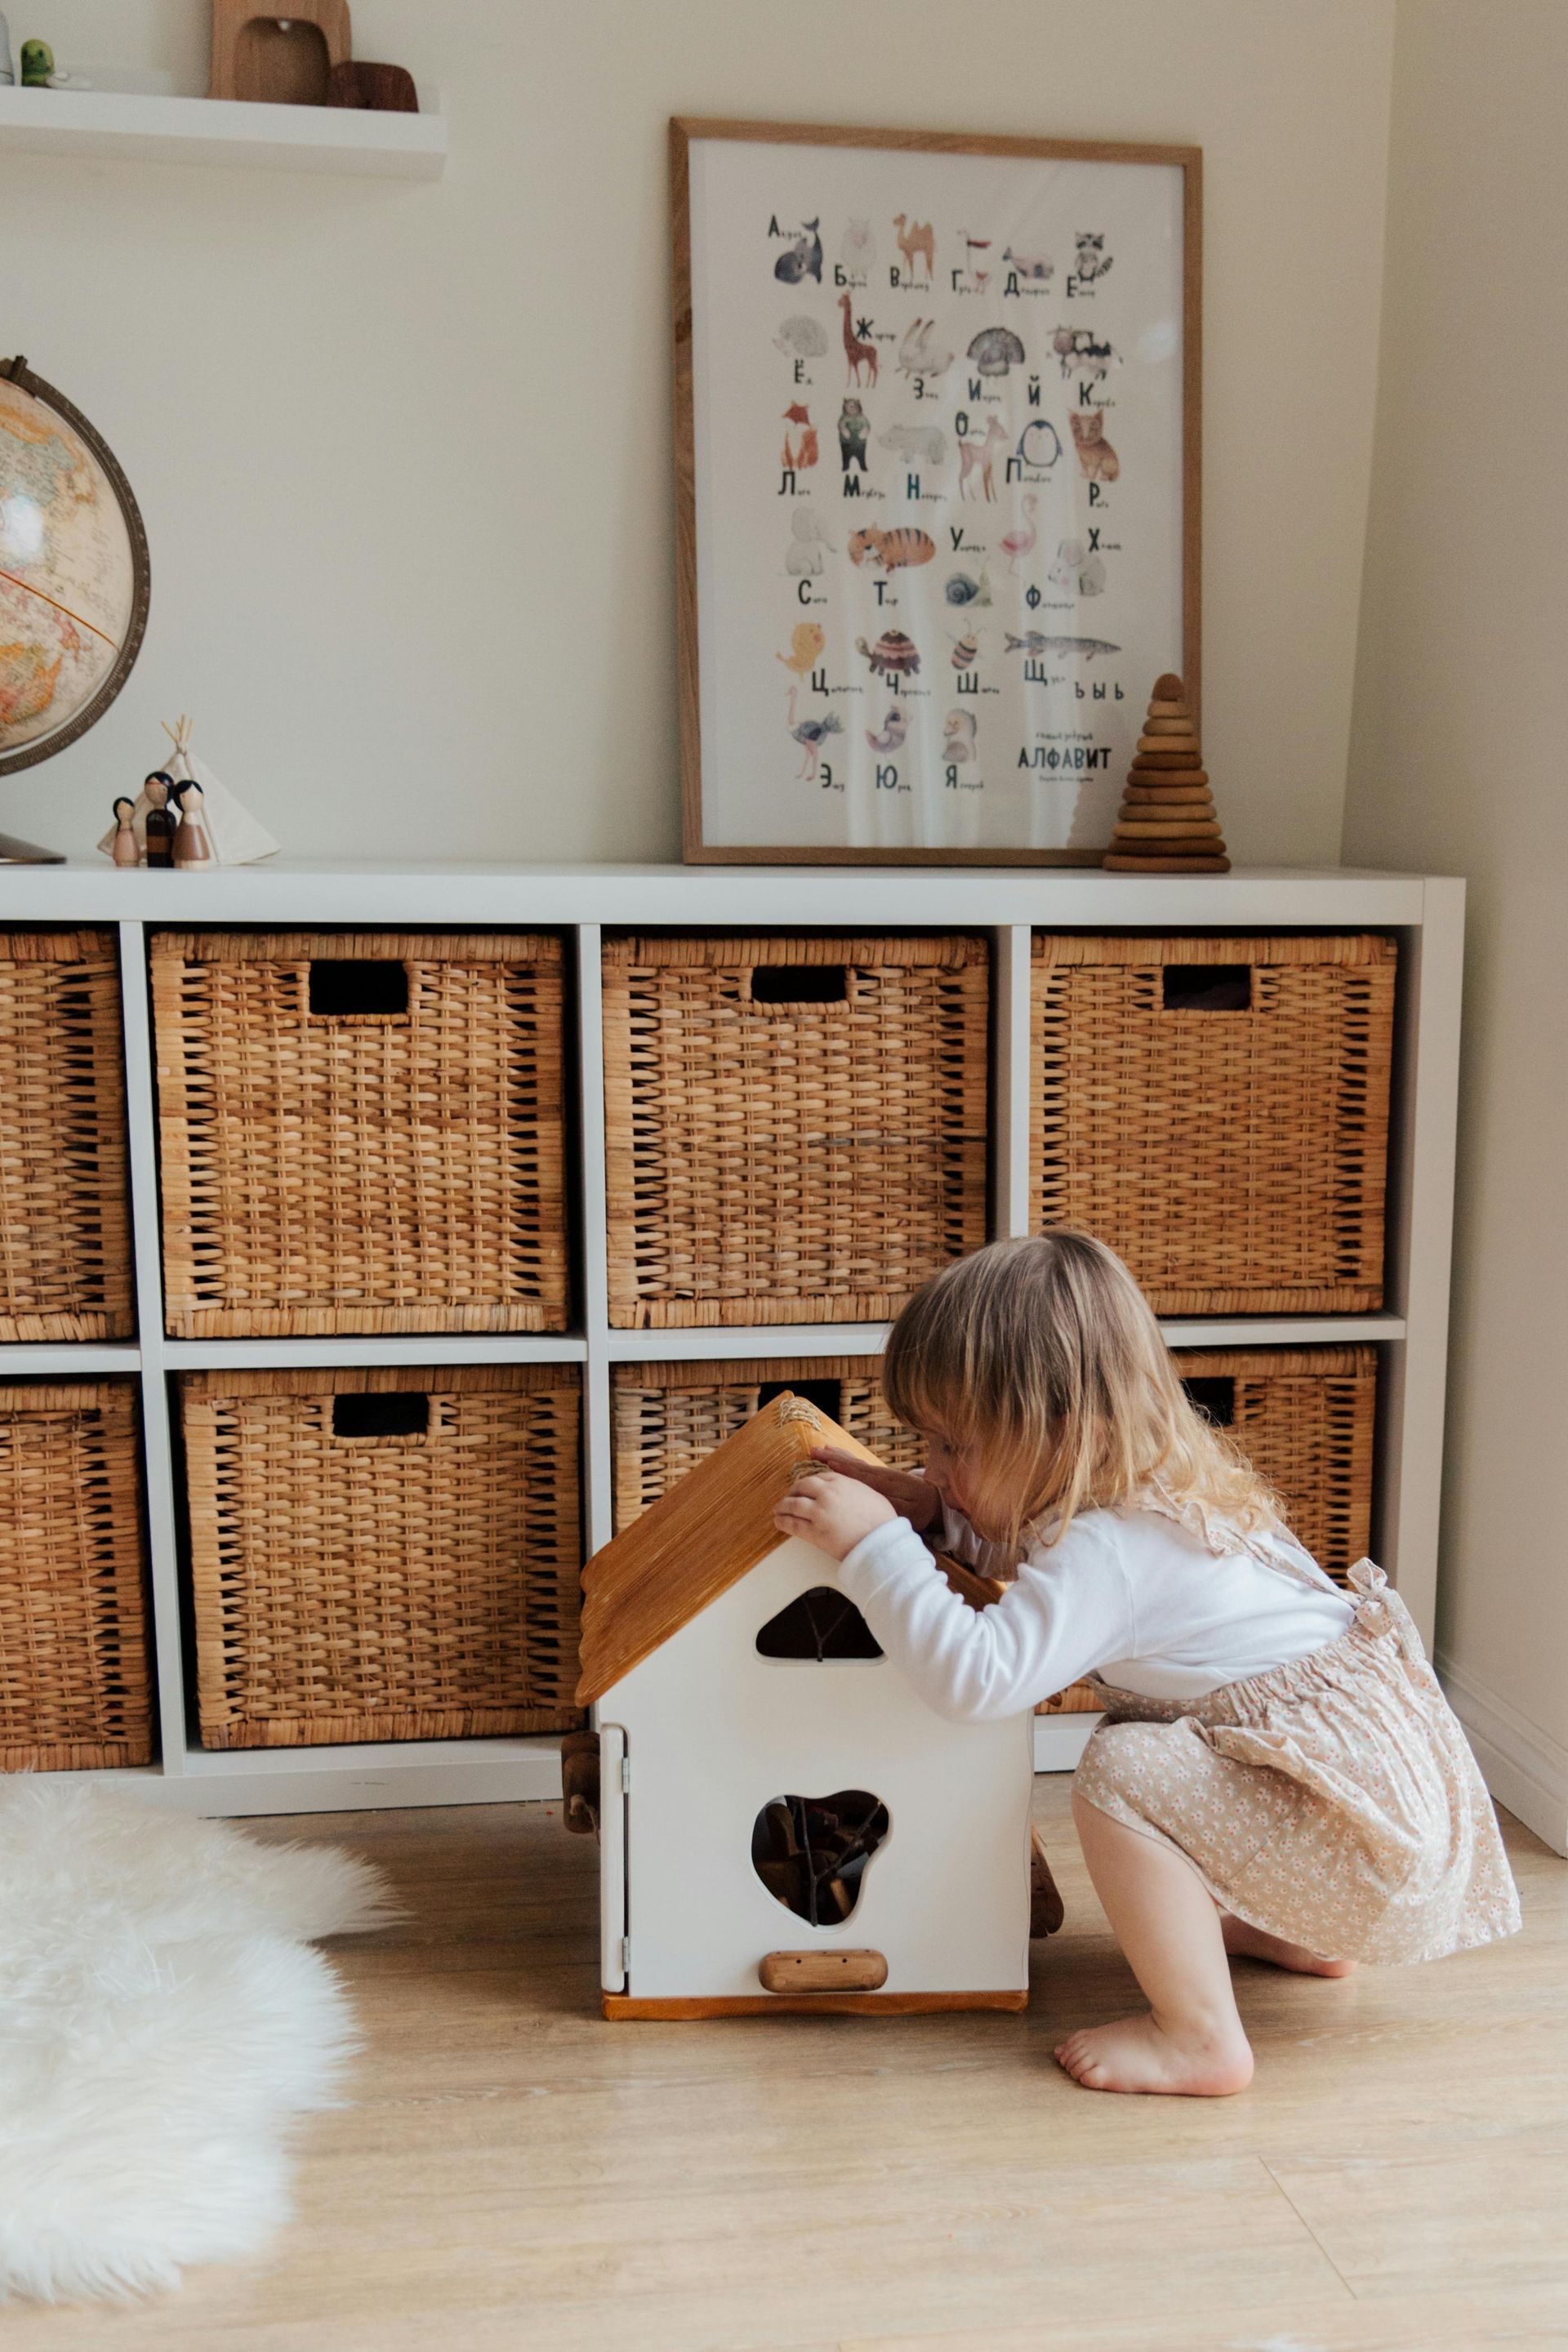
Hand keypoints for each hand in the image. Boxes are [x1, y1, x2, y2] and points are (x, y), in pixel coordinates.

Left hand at [774, 1469, 895, 1561]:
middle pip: (801, 1487)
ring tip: (778, 1510)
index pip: (817, 1478)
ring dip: (783, 1506)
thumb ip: (853, 1488)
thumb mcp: (870, 1493)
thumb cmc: (881, 1520)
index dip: (808, 1484)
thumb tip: (848, 1491)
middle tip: (789, 1497)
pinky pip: (793, 1525)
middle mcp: (827, 1493)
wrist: (880, 1542)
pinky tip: (779, 1522)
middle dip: (793, 1492)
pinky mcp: (814, 1532)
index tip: (804, 1488)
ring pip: (793, 1505)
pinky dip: (783, 1522)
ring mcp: (819, 1512)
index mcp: (841, 1482)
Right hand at [809, 1445, 941, 1532]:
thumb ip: (890, 1503)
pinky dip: (848, 1460)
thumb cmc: (921, 1510)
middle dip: (833, 1456)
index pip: (858, 1473)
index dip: (841, 1466)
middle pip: (852, 1464)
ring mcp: (880, 1474)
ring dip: (838, 1456)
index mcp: (883, 1484)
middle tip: (814, 1450)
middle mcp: (879, 1475)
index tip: (825, 1459)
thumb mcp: (908, 1511)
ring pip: (855, 1463)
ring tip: (822, 1449)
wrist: (936, 1502)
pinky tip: (840, 1458)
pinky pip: (860, 1466)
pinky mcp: (881, 1477)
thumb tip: (872, 1498)